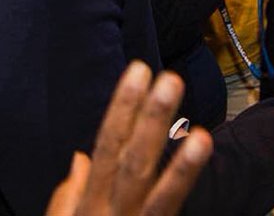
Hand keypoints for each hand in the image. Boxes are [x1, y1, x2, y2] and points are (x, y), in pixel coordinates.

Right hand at [45, 62, 211, 215]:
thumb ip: (70, 194)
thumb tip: (81, 156)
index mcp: (88, 204)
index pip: (106, 146)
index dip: (122, 108)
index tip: (139, 71)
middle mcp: (109, 215)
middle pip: (131, 163)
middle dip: (150, 121)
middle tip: (169, 79)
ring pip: (156, 195)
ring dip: (179, 164)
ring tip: (203, 134)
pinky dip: (184, 191)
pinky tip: (202, 169)